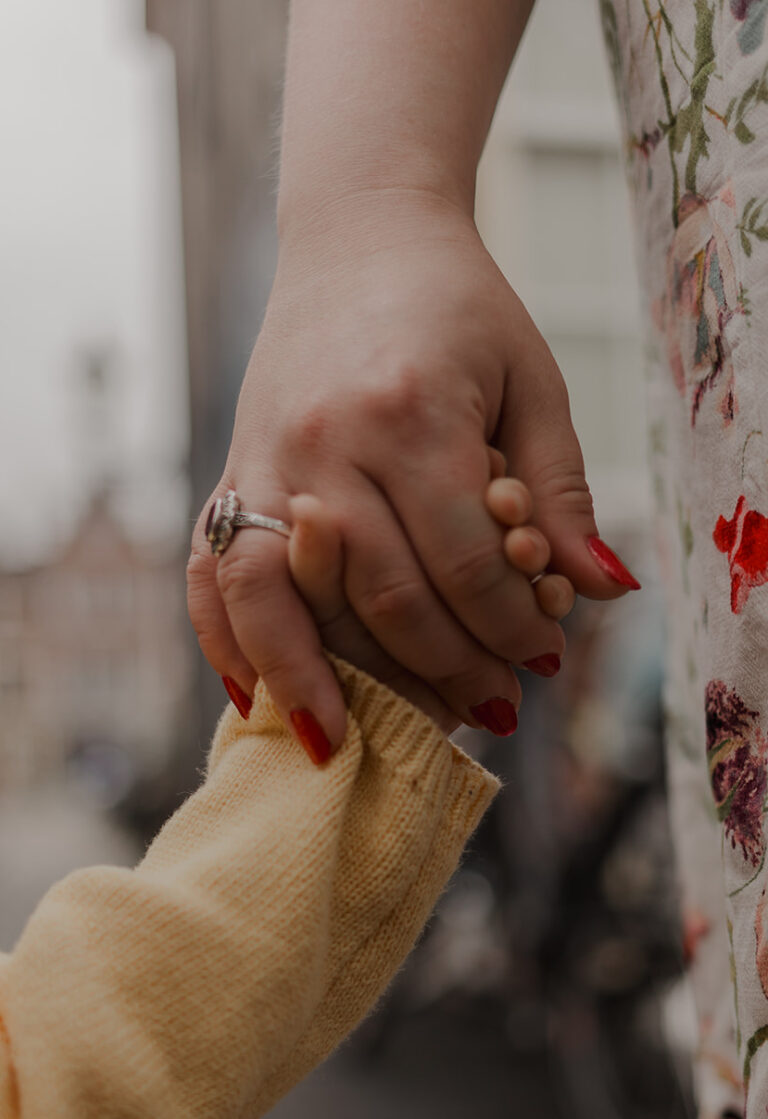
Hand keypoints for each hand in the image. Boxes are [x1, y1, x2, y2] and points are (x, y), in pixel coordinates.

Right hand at [187, 192, 636, 752]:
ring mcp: (265, 457)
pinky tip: (251, 694)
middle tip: (485, 706)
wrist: (361, 236)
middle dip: (443, 666)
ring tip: (341, 748)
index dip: (510, 626)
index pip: (465, 566)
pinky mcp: (232, 466)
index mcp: (411, 415)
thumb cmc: (459, 307)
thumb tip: (601, 591)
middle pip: (383, 597)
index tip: (542, 657)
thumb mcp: (531, 381)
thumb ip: (560, 490)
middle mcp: (326, 444)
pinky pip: (210, 568)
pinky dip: (225, 637)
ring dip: (311, 683)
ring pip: (276, 599)